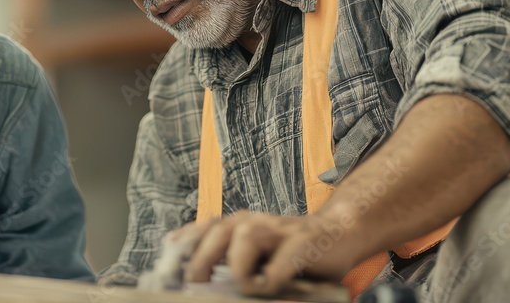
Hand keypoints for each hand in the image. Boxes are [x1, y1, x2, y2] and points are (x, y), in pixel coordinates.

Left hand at [175, 211, 363, 296]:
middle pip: (220, 230)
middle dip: (201, 256)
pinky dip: (271, 277)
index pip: (207, 227)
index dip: (187, 239)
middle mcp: (257, 222)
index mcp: (243, 224)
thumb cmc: (293, 249)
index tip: (169, 250)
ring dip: (237, 264)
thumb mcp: (259, 251)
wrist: (340, 232)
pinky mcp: (304, 243)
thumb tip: (199, 277)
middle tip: (194, 281)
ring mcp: (280, 230)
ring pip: (245, 236)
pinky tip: (269, 287)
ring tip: (240, 286)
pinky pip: (281, 260)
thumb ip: (233, 258)